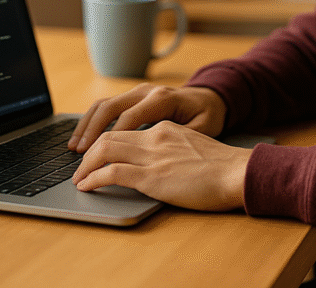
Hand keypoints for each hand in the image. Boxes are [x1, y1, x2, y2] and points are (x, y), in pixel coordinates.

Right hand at [67, 83, 226, 152]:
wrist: (211, 99)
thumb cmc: (207, 116)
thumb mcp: (203, 128)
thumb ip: (181, 137)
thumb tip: (160, 151)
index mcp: (161, 99)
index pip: (128, 119)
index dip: (110, 140)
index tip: (97, 160)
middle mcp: (146, 91)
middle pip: (110, 108)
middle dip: (92, 131)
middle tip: (79, 154)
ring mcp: (138, 91)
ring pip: (104, 104)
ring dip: (87, 125)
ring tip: (74, 147)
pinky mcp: (133, 96)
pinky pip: (107, 105)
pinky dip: (92, 120)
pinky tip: (83, 137)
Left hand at [72, 120, 249, 210]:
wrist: (238, 172)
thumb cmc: (222, 168)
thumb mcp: (193, 148)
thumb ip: (173, 148)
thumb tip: (160, 162)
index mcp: (165, 128)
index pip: (124, 127)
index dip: (103, 139)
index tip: (93, 152)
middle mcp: (155, 136)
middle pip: (108, 135)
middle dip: (87, 150)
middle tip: (78, 165)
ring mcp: (152, 156)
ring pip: (104, 149)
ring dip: (85, 165)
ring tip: (78, 178)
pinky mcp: (152, 176)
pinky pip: (112, 172)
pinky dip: (94, 179)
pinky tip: (87, 187)